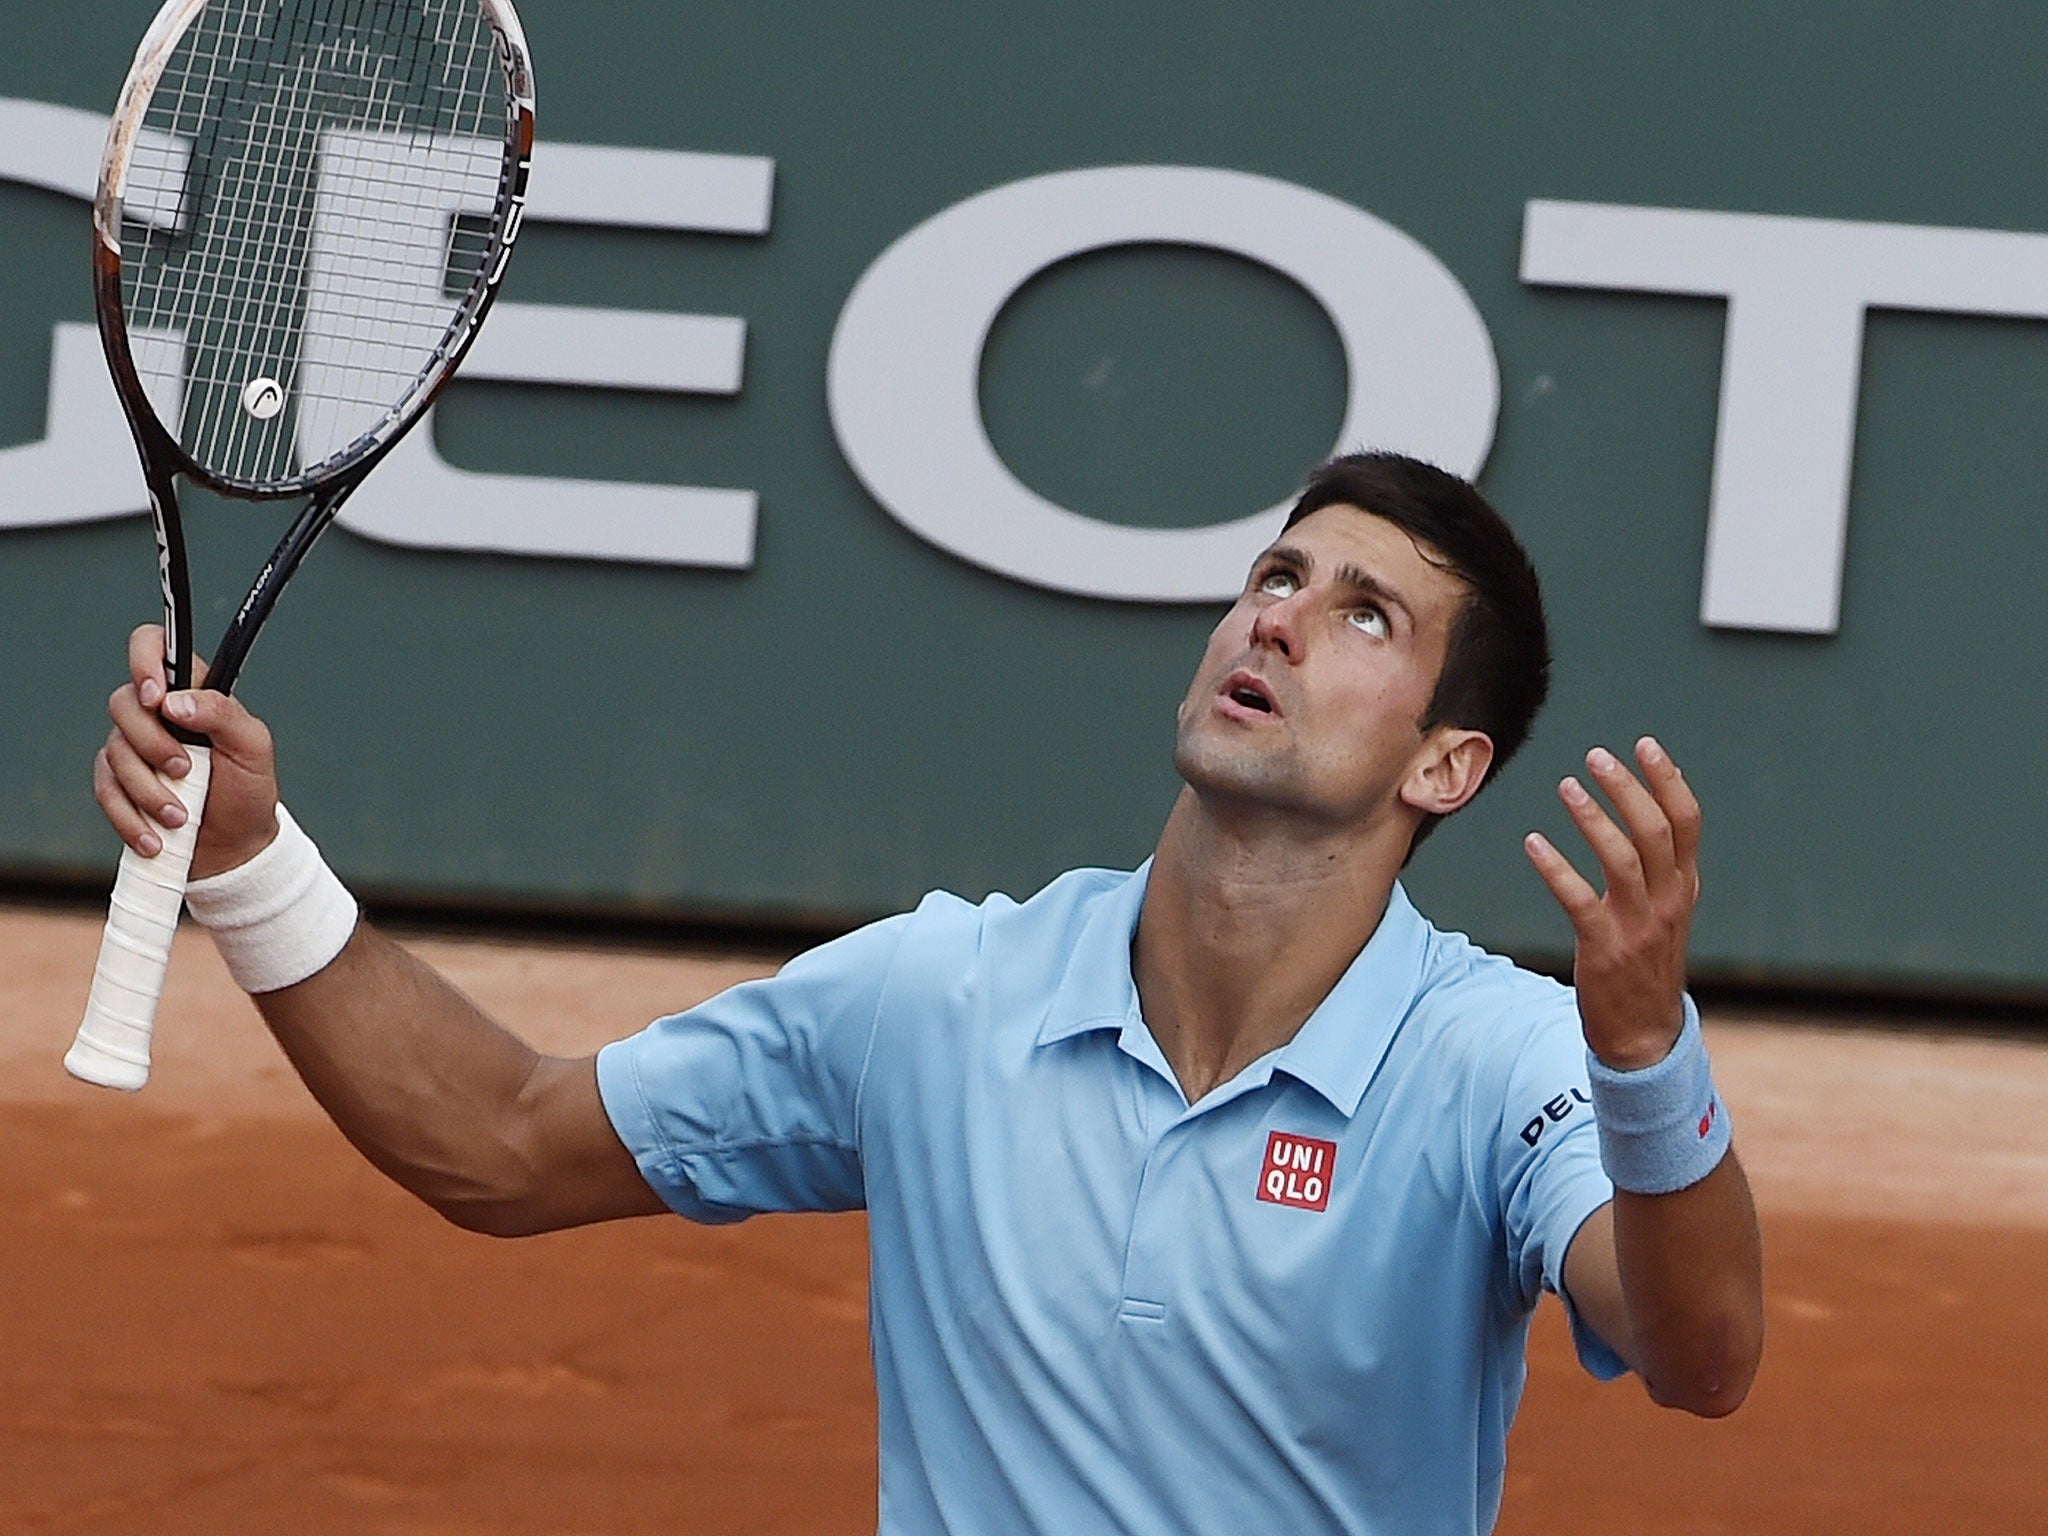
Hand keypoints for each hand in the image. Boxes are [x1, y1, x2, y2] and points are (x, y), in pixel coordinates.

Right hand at [93, 624, 281, 879]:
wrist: (235, 847)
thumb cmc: (247, 791)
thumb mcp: (253, 748)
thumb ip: (223, 714)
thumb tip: (176, 701)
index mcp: (192, 692)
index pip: (154, 645)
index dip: (145, 660)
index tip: (157, 699)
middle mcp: (156, 714)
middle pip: (123, 703)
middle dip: (152, 744)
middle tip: (184, 770)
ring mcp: (132, 748)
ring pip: (114, 752)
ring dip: (148, 790)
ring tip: (181, 815)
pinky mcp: (117, 783)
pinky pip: (105, 792)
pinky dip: (130, 817)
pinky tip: (156, 836)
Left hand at [1523, 737, 1700, 1070]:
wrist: (1644, 1035)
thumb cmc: (1648, 962)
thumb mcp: (1667, 911)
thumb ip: (1662, 866)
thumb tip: (1650, 806)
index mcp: (1684, 887)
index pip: (1687, 823)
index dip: (1668, 781)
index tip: (1645, 745)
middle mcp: (1668, 902)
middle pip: (1655, 832)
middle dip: (1627, 789)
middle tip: (1596, 757)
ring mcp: (1638, 926)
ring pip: (1622, 860)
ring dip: (1593, 819)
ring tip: (1566, 787)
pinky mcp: (1604, 948)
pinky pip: (1579, 900)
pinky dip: (1555, 868)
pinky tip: (1533, 843)